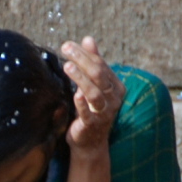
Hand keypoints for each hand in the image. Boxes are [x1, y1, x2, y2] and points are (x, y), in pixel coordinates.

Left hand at [61, 37, 124, 152]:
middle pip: (98, 75)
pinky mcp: (92, 125)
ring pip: (94, 92)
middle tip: (66, 50)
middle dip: (81, 60)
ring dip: (80, 78)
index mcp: (116, 86)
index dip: (84, 53)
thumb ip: (93, 62)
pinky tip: (76, 94)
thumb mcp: (93, 85)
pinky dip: (82, 104)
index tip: (68, 45)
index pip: (100, 64)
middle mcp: (113, 98)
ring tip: (67, 66)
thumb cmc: (91, 109)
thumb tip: (88, 39)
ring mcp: (104, 112)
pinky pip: (88, 113)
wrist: (90, 141)